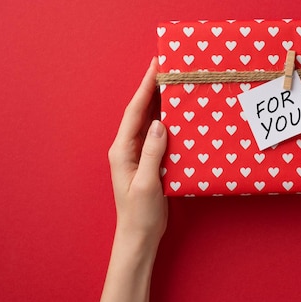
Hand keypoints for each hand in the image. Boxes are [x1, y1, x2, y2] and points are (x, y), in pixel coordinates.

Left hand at [97, 58, 167, 301]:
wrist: (138, 235)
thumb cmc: (139, 213)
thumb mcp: (147, 184)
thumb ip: (152, 153)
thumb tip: (160, 124)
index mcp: (122, 149)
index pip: (134, 111)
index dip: (145, 87)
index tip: (156, 65)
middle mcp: (128, 147)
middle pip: (141, 110)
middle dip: (152, 87)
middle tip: (167, 66)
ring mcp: (138, 153)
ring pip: (150, 119)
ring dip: (160, 101)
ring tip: (174, 81)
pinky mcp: (149, 160)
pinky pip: (158, 134)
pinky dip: (167, 119)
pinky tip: (178, 112)